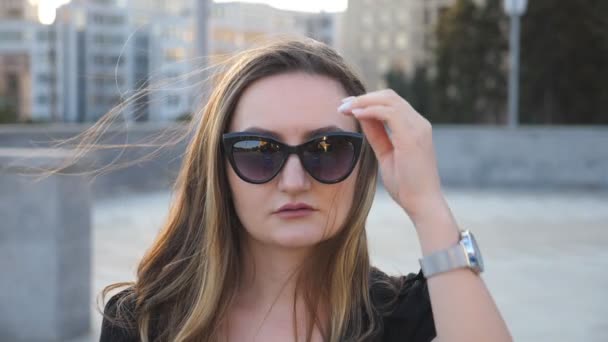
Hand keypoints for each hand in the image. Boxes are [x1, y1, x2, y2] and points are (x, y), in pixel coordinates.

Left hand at [338, 89, 443, 222]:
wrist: (422, 203)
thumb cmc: (406, 185)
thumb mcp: (386, 154)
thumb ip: (377, 135)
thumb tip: (363, 117)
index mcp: (415, 127)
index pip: (391, 103)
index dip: (368, 101)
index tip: (348, 106)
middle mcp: (419, 123)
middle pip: (389, 96)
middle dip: (363, 97)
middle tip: (342, 104)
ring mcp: (418, 128)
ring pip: (388, 100)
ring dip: (363, 101)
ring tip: (344, 107)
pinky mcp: (412, 136)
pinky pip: (388, 112)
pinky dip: (370, 110)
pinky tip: (355, 114)